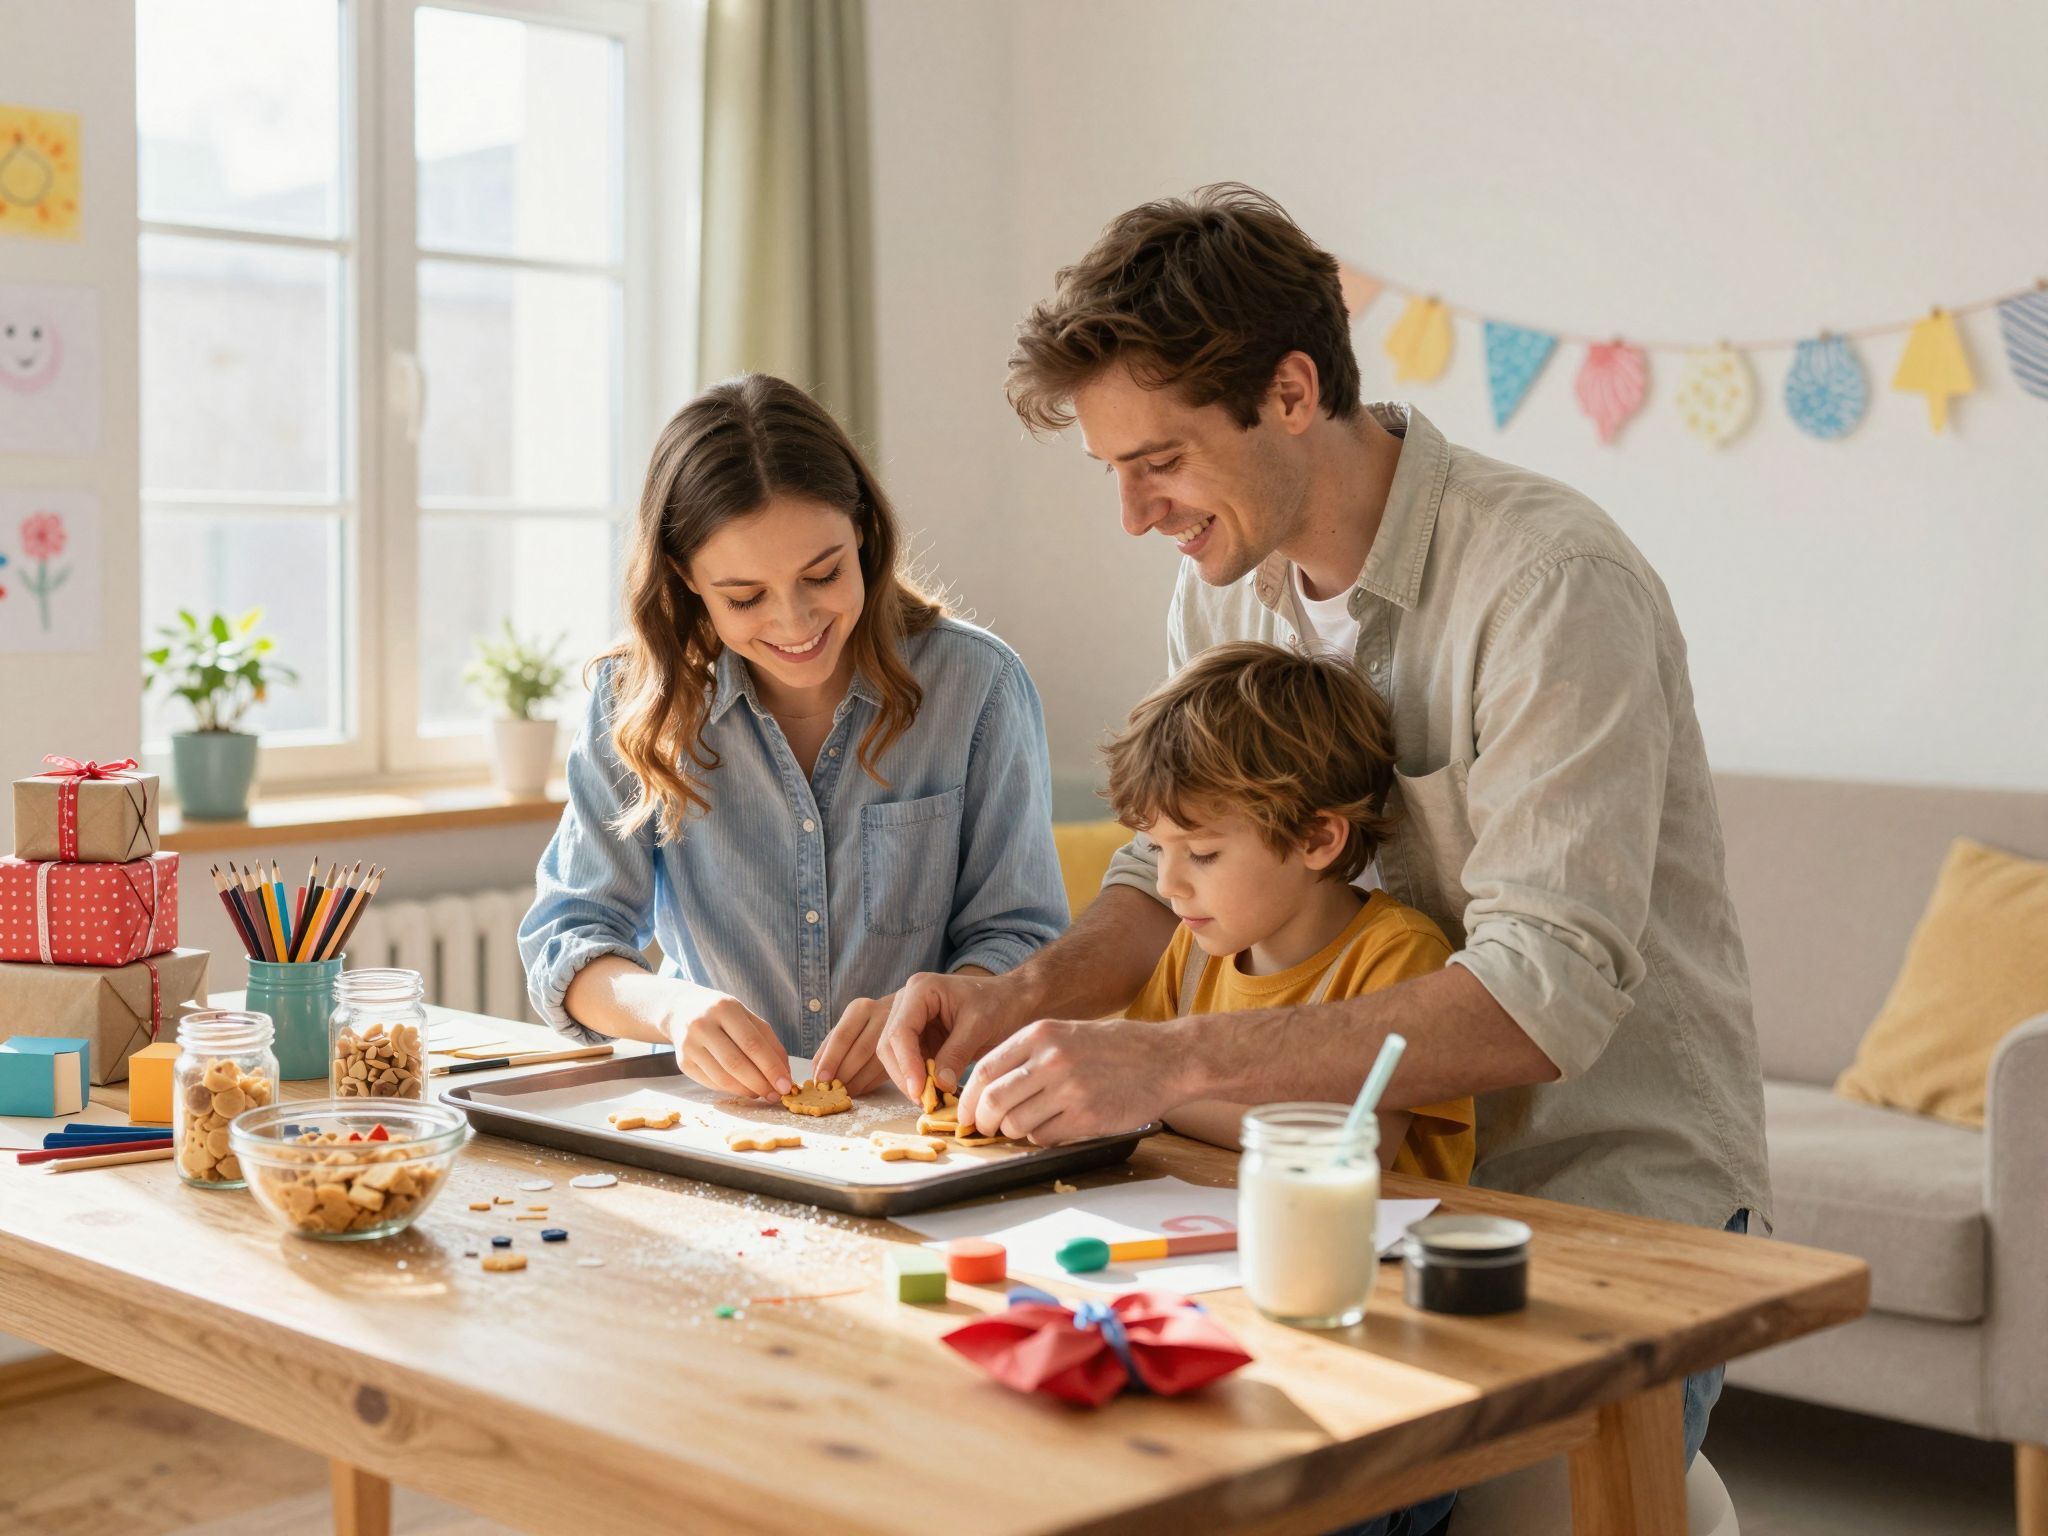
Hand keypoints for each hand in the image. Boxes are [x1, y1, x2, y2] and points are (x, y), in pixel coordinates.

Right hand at [663, 984, 792, 1099]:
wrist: (681, 1010)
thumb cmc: (722, 1015)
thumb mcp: (746, 1017)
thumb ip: (768, 1041)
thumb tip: (784, 1073)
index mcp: (725, 1008)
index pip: (753, 1043)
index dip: (771, 1068)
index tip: (786, 1085)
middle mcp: (703, 1025)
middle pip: (736, 1063)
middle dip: (760, 1083)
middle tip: (776, 1095)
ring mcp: (689, 1045)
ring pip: (723, 1077)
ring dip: (747, 1090)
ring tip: (761, 1093)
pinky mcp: (683, 1062)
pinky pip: (712, 1083)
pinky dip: (732, 1090)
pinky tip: (743, 1089)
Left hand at [811, 993, 896, 1096]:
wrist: (904, 1012)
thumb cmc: (866, 1024)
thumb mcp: (845, 1027)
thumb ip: (828, 1048)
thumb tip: (817, 1076)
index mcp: (859, 1009)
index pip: (842, 1036)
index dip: (830, 1060)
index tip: (821, 1080)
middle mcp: (881, 1016)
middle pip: (860, 1051)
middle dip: (843, 1076)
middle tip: (831, 1092)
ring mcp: (898, 1032)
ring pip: (876, 1063)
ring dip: (857, 1083)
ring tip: (844, 1094)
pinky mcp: (909, 1050)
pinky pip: (886, 1071)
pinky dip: (870, 1084)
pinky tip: (860, 1089)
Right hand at [874, 969, 1035, 1103]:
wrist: (1012, 1001)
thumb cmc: (999, 1004)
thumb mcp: (979, 1025)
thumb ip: (957, 1053)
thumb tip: (938, 1085)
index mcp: (920, 989)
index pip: (901, 1031)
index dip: (906, 1064)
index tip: (919, 1091)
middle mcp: (908, 1003)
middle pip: (889, 1045)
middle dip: (905, 1076)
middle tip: (926, 1102)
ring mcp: (911, 1021)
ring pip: (895, 1058)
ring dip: (909, 1081)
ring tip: (932, 1101)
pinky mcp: (918, 1039)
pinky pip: (909, 1063)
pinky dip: (918, 1080)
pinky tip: (934, 1094)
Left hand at [958, 1016, 1188, 1145]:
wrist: (1168, 1059)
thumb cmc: (1117, 1047)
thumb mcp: (1067, 1033)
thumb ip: (1029, 1055)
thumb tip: (990, 1087)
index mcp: (1041, 1034)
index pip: (984, 1070)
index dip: (969, 1098)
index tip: (966, 1113)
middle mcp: (1051, 1059)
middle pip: (993, 1101)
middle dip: (983, 1121)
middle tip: (986, 1129)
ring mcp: (1069, 1089)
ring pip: (1016, 1124)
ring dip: (1015, 1131)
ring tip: (1031, 1123)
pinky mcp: (1087, 1117)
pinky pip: (1045, 1137)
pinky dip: (1043, 1137)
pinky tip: (1058, 1125)